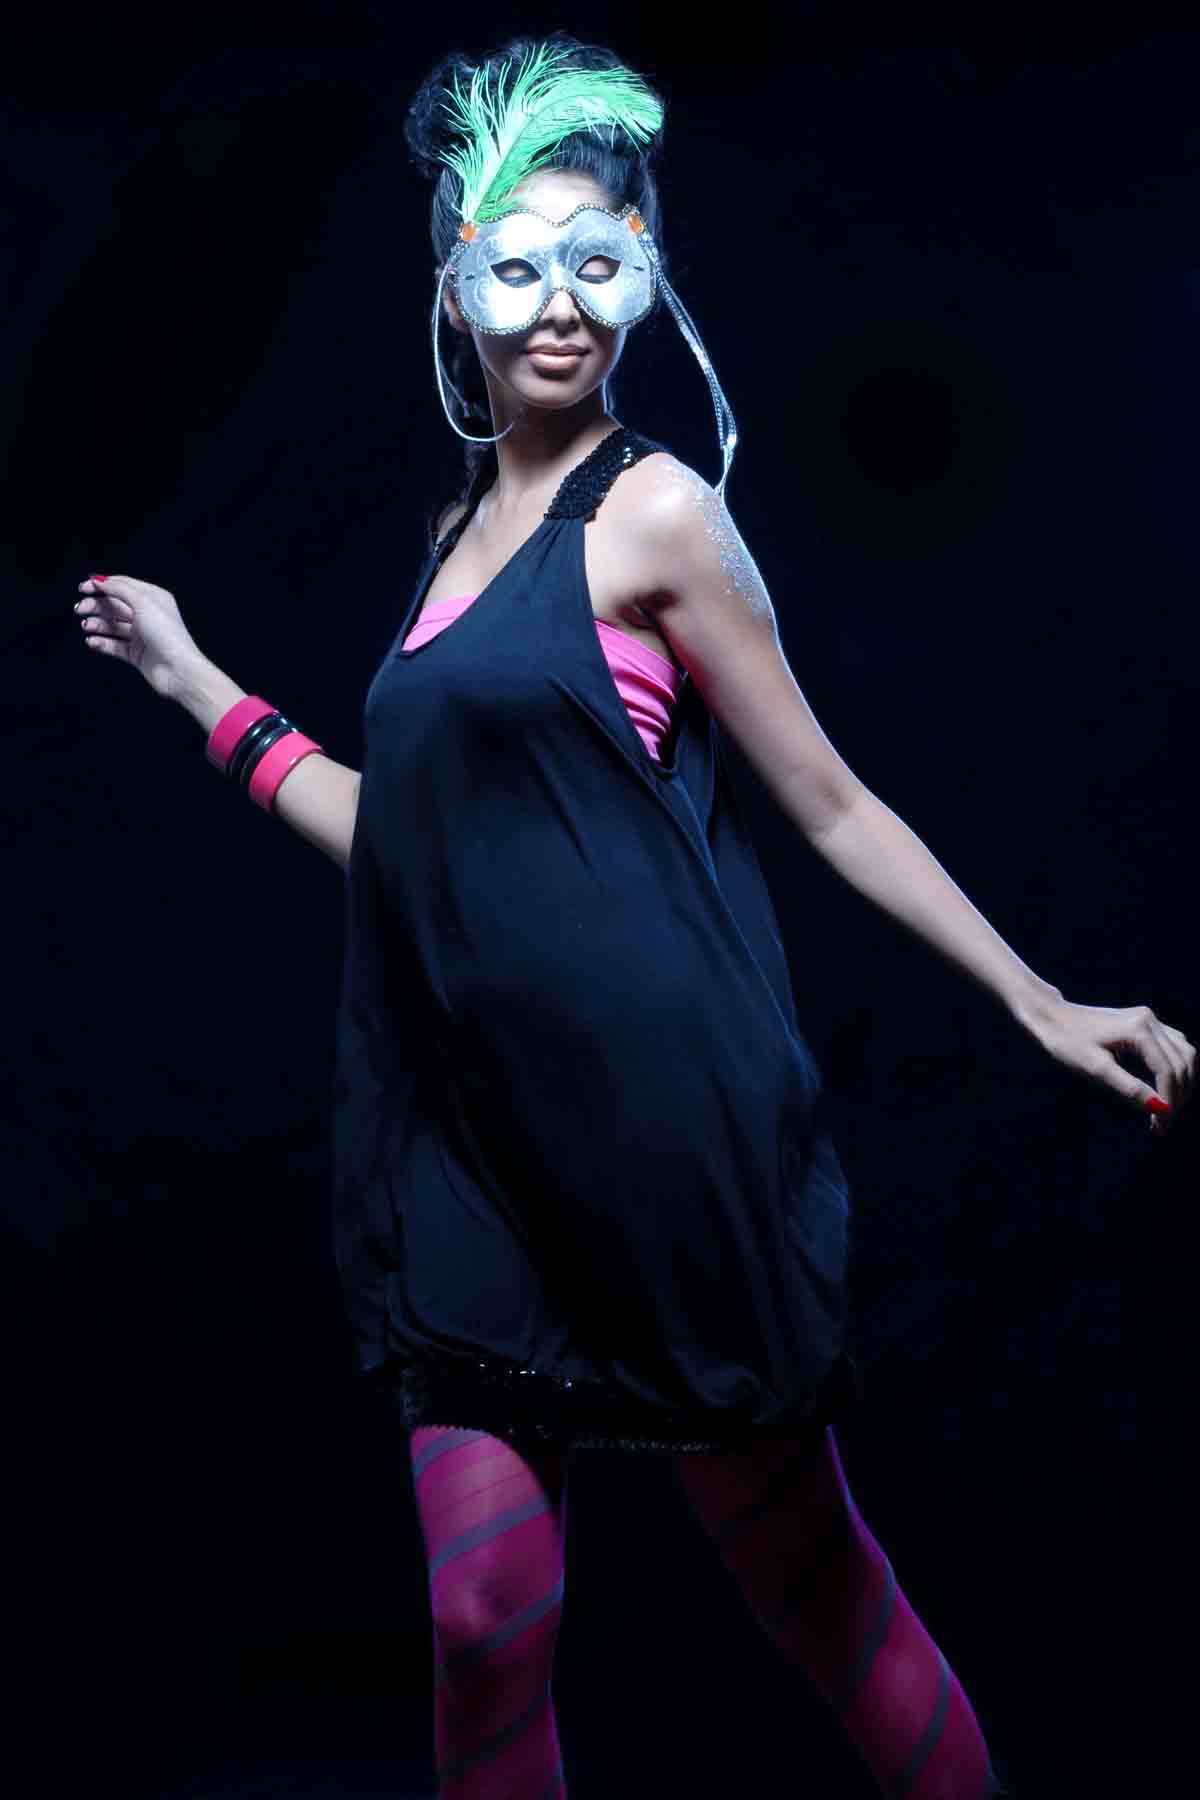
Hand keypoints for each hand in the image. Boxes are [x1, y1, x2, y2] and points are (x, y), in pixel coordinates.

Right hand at [75, 573, 200, 700]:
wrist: (179, 671)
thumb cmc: (168, 635)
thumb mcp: (143, 602)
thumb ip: (119, 589)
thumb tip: (99, 580)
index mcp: (153, 598)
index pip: (123, 585)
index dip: (102, 585)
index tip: (83, 587)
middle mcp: (147, 615)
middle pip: (114, 606)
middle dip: (96, 606)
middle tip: (80, 609)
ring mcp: (142, 635)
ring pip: (113, 626)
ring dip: (97, 625)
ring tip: (86, 626)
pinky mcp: (137, 654)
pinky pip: (114, 645)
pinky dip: (102, 642)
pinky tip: (92, 641)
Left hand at [1026, 997, 1194, 1133]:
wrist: (1051, 1017)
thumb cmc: (1067, 1043)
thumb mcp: (1095, 1069)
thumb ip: (1129, 1088)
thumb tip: (1161, 1109)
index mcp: (1138, 1030)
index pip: (1168, 1071)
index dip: (1169, 1102)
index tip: (1160, 1127)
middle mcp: (1149, 1020)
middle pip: (1182, 1063)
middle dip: (1178, 1096)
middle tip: (1162, 1124)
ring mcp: (1149, 1019)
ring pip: (1185, 1054)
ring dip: (1183, 1082)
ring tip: (1167, 1110)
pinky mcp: (1145, 1023)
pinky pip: (1175, 1047)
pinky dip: (1176, 1069)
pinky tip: (1165, 1088)